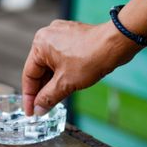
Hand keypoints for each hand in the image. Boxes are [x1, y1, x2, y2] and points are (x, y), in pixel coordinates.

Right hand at [22, 20, 141, 115]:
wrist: (117, 43)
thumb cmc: (91, 58)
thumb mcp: (65, 83)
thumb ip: (48, 97)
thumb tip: (38, 109)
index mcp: (40, 44)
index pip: (29, 75)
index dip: (29, 96)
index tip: (30, 112)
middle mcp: (47, 36)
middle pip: (39, 70)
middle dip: (42, 90)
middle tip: (42, 109)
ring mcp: (60, 35)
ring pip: (51, 65)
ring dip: (52, 83)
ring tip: (54, 100)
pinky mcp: (72, 37)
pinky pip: (60, 59)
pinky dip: (61, 73)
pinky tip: (64, 86)